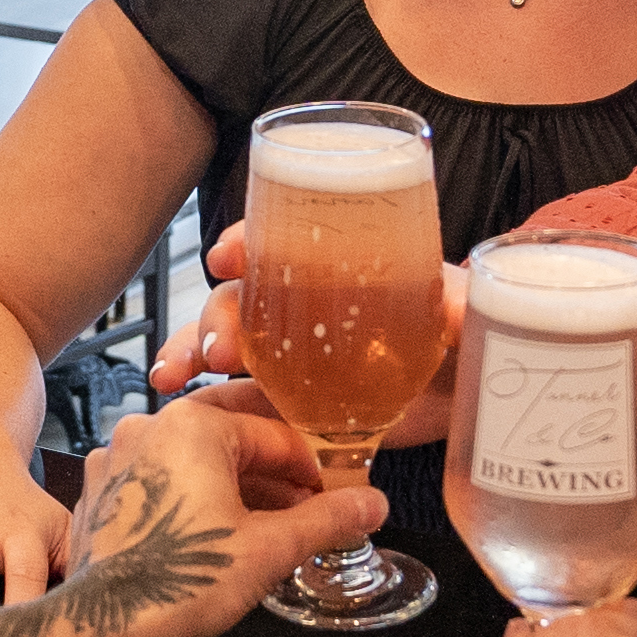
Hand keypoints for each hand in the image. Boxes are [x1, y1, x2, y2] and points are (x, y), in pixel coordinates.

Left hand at [33, 391, 377, 636]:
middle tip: (304, 502)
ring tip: (266, 523)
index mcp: (193, 424)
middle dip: (271, 469)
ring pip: (191, 458)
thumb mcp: (271, 548)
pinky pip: (158, 479)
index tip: (333, 493)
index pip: (274, 435)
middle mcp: (148, 426)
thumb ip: (327, 519)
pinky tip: (213, 530)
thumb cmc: (185, 579)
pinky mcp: (101, 490)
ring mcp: (117, 458)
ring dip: (233, 483)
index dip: (312, 466)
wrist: (106, 624)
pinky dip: (191, 495)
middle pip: (229, 437)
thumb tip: (373, 504)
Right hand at [147, 225, 465, 449]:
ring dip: (193, 347)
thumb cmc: (462, 337)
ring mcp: (290, 347)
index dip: (249, 241)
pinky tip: (172, 393)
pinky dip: (198, 386)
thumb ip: (459, 305)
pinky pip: (232, 385)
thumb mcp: (464, 316)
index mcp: (340, 265)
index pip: (283, 237)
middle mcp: (305, 299)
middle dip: (217, 314)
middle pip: (243, 294)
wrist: (463, 399)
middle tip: (219, 351)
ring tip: (176, 375)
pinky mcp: (285, 393)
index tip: (226, 256)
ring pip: (225, 336)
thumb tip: (458, 306)